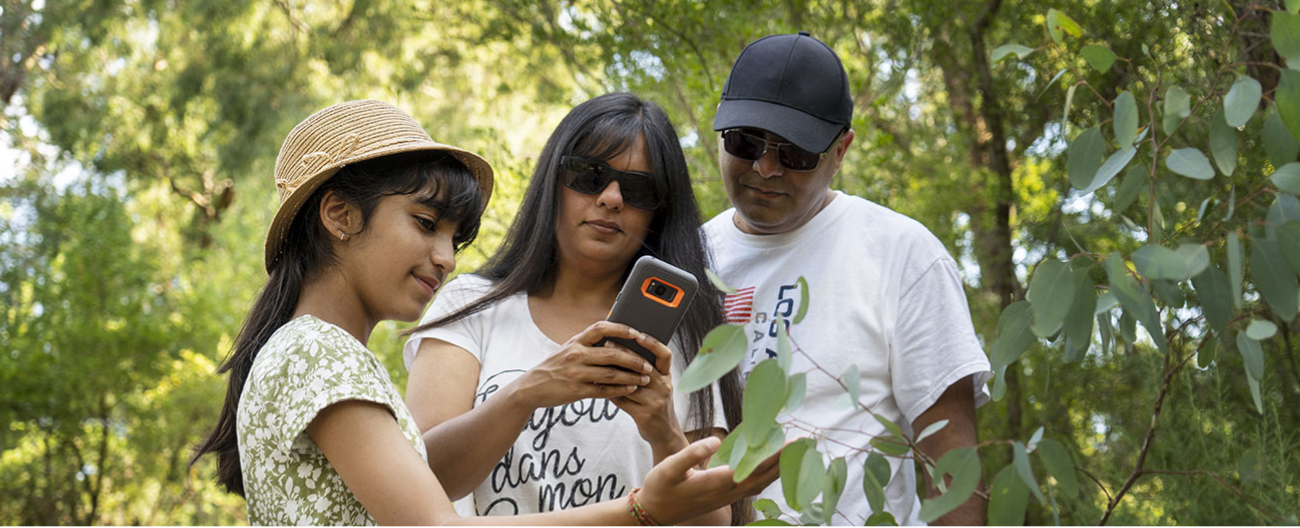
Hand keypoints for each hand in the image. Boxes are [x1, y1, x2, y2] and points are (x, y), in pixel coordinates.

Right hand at [510, 321, 654, 408]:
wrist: (531, 387)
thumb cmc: (554, 367)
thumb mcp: (567, 349)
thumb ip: (587, 343)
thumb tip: (612, 335)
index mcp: (576, 341)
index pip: (601, 328)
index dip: (620, 328)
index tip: (637, 332)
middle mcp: (576, 355)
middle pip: (612, 354)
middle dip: (633, 359)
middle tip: (647, 364)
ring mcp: (576, 373)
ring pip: (611, 374)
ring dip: (631, 377)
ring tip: (644, 379)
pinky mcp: (577, 391)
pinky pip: (603, 390)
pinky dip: (620, 390)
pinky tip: (631, 389)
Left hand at [610, 332, 686, 456]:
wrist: (664, 433)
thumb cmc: (655, 404)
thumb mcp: (657, 386)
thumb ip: (645, 371)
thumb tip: (620, 349)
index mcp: (667, 376)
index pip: (665, 355)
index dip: (653, 343)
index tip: (639, 335)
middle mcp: (664, 387)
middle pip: (643, 366)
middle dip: (624, 353)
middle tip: (607, 344)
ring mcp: (655, 401)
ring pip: (630, 383)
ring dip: (612, 374)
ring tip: (598, 364)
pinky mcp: (644, 414)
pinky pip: (623, 400)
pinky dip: (610, 391)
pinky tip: (599, 386)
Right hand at [635, 437, 780, 525]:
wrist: (653, 512)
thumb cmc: (659, 487)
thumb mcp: (669, 467)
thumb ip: (692, 453)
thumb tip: (716, 440)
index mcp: (717, 483)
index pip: (754, 468)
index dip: (775, 456)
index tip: (792, 442)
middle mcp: (727, 492)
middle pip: (764, 476)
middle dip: (784, 460)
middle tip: (804, 443)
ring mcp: (727, 497)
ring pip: (761, 483)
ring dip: (779, 468)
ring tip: (794, 452)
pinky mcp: (724, 497)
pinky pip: (753, 487)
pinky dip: (767, 476)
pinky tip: (772, 468)